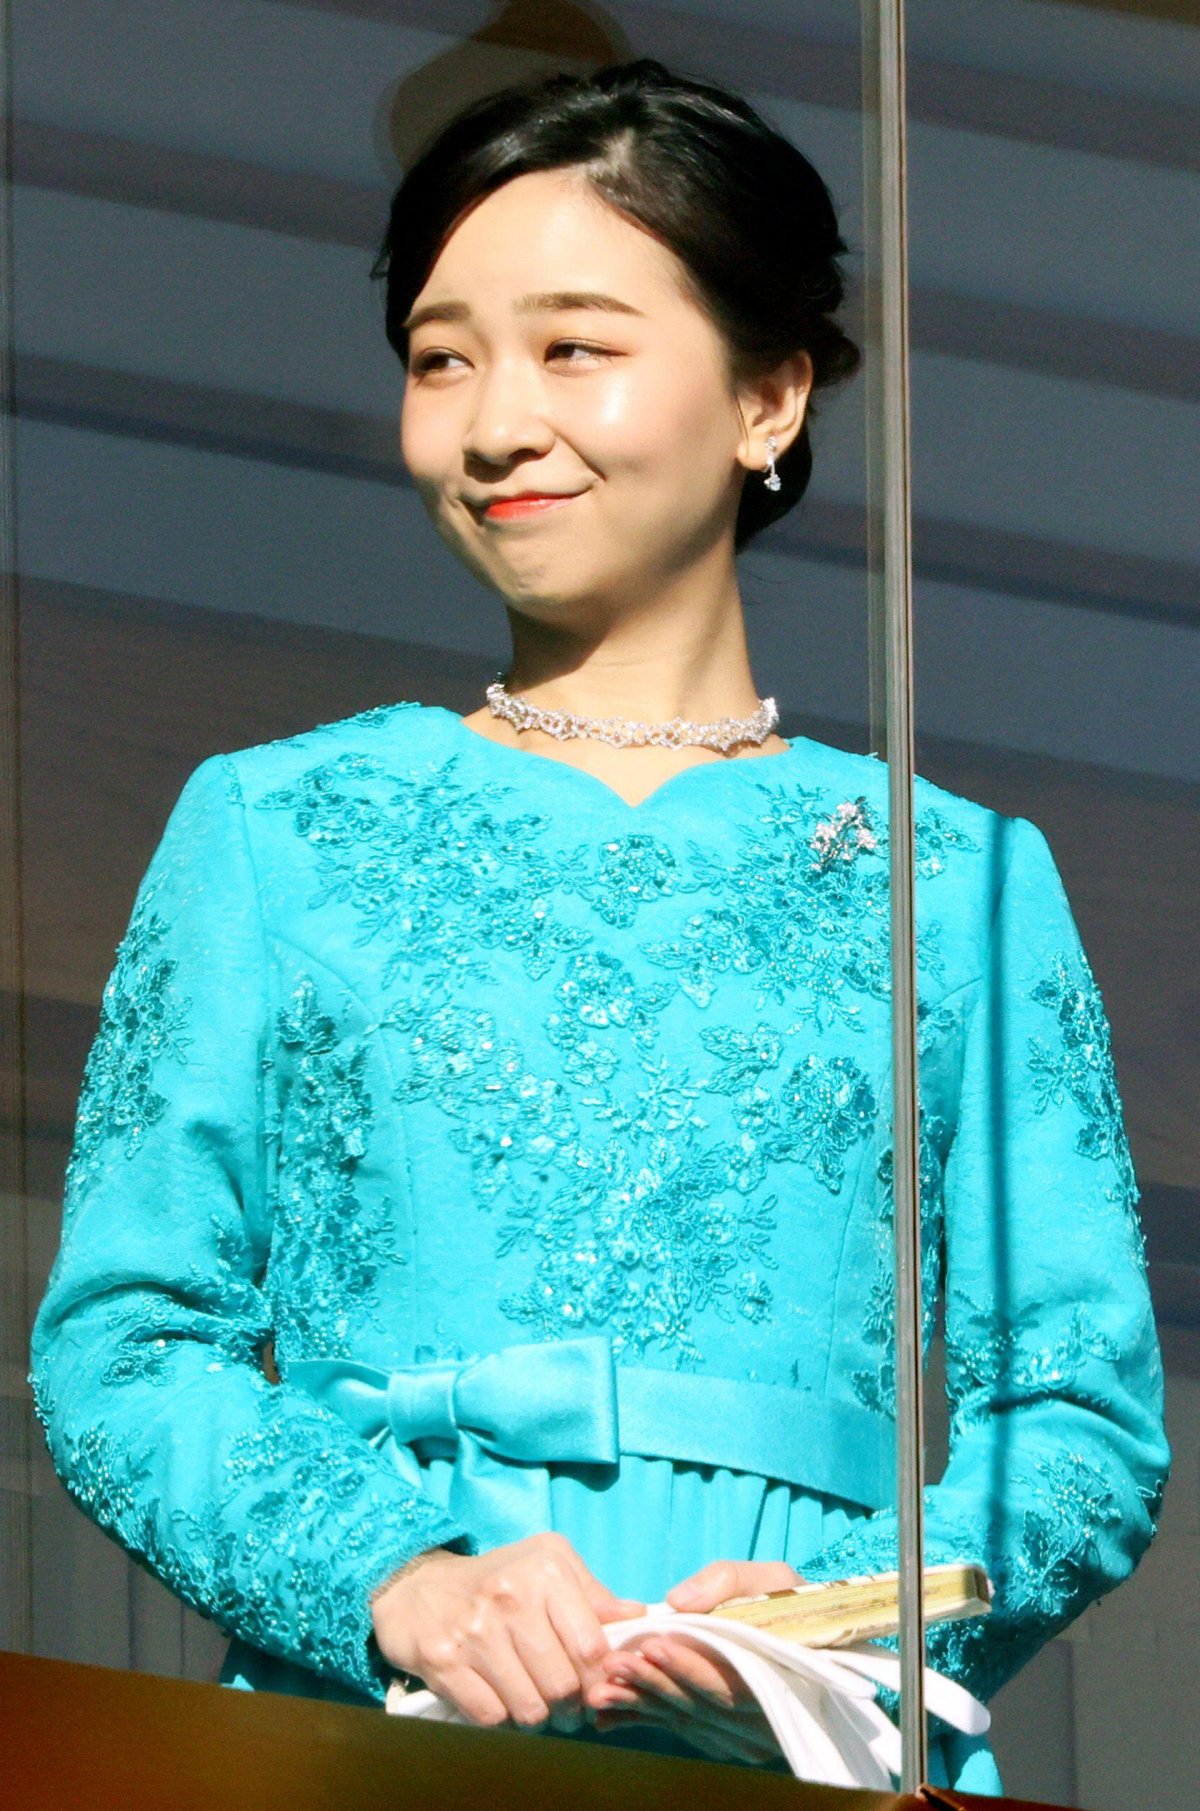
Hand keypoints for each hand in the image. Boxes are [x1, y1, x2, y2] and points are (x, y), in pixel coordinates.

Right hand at [370, 1532, 645, 1735]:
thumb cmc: (499, 1577)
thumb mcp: (549, 1563)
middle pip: (562, 1684)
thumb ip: (594, 1594)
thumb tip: (638, 1619)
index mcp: (545, 1570)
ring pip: (529, 1708)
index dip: (600, 1679)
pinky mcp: (443, 1662)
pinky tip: (504, 1703)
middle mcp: (510, 1597)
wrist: (418, 1586)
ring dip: (539, 1718)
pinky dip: (503, 1721)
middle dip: (571, 1706)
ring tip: (538, 1705)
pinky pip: (490, 1717)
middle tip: (568, 1705)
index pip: (591, 1648)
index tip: (596, 1686)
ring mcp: (474, 1632)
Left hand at [593, 1559, 802, 1765]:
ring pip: (685, 1720)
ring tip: (599, 1692)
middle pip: (700, 1706)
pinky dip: (643, 1720)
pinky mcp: (722, 1736)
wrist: (819, 1650)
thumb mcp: (775, 1580)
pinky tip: (608, 1715)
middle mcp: (761, 1718)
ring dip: (640, 1707)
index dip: (689, 1667)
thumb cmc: (794, 1606)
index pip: (728, 1683)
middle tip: (611, 1666)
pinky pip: (680, 1729)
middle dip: (653, 1686)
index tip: (651, 1646)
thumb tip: (677, 1601)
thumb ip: (729, 1581)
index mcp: (777, 1677)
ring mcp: (741, 1735)